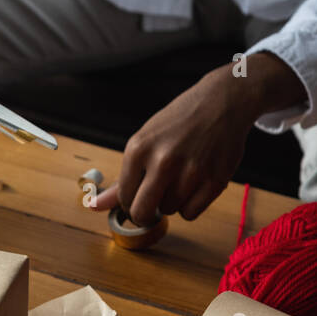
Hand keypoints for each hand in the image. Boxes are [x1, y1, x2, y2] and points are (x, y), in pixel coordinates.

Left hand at [91, 68, 255, 224]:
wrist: (223, 101)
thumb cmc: (179, 122)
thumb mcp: (145, 142)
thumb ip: (121, 179)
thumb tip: (93, 206)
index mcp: (139, 148)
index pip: (124, 197)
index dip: (130, 201)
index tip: (139, 193)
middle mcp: (163, 160)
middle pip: (142, 212)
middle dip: (144, 214)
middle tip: (153, 202)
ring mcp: (191, 171)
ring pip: (169, 211)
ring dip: (171, 202)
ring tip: (180, 177)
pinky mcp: (215, 180)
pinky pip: (190, 214)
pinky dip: (190, 205)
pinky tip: (194, 184)